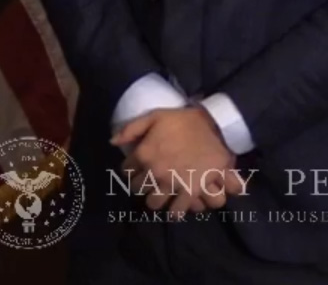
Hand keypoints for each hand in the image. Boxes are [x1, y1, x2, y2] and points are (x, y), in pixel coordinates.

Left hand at [112, 107, 244, 214]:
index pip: (127, 171)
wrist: (215, 125)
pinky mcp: (192, 191)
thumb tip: (113, 142)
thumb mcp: (154, 116)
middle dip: (142, 187)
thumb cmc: (183, 120)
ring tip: (162, 196)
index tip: (137, 169)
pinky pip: (178, 211)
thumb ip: (131, 129)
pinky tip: (177, 206)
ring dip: (157, 201)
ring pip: (155, 205)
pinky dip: (177, 211)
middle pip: (139, 190)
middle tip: (149, 183)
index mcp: (144, 154)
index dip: (130, 170)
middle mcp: (155, 172)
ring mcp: (173, 184)